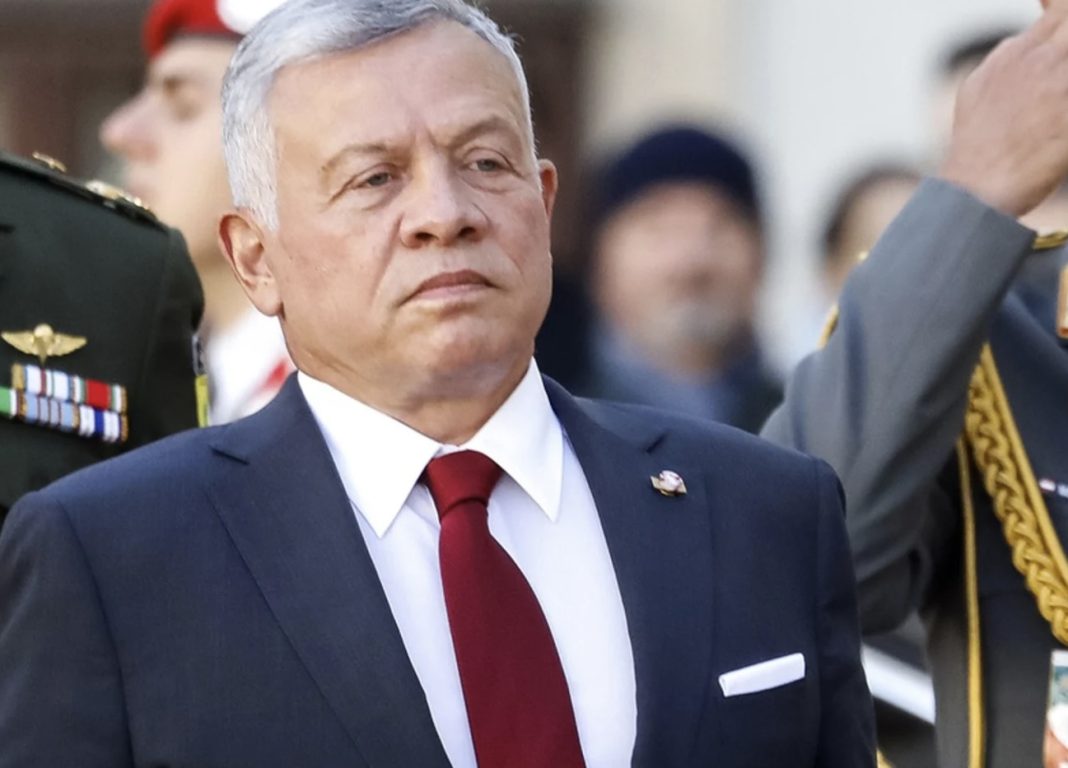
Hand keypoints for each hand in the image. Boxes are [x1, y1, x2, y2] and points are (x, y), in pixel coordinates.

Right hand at [940, 0, 1067, 216]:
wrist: (976, 186)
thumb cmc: (975, 145)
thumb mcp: (975, 89)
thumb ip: (1004, 60)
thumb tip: (1018, 44)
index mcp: (1018, 52)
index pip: (1062, 9)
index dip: (1063, 11)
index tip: (1058, 18)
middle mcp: (1044, 61)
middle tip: (1061, 79)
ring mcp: (1062, 87)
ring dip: (1066, 83)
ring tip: (1055, 106)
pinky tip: (1060, 129)